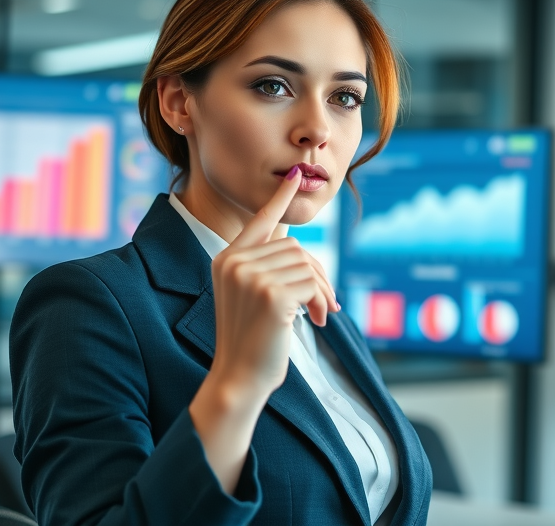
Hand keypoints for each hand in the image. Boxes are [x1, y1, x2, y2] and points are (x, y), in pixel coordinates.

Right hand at [209, 166, 338, 397]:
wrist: (239, 378)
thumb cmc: (251, 341)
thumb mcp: (253, 297)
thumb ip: (268, 269)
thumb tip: (303, 254)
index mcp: (227, 259)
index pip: (260, 221)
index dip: (280, 198)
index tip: (296, 176)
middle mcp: (234, 262)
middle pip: (295, 249)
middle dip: (318, 276)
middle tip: (327, 305)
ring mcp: (250, 277)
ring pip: (307, 265)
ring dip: (322, 292)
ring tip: (322, 315)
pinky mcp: (270, 295)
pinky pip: (312, 284)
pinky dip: (322, 302)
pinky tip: (317, 321)